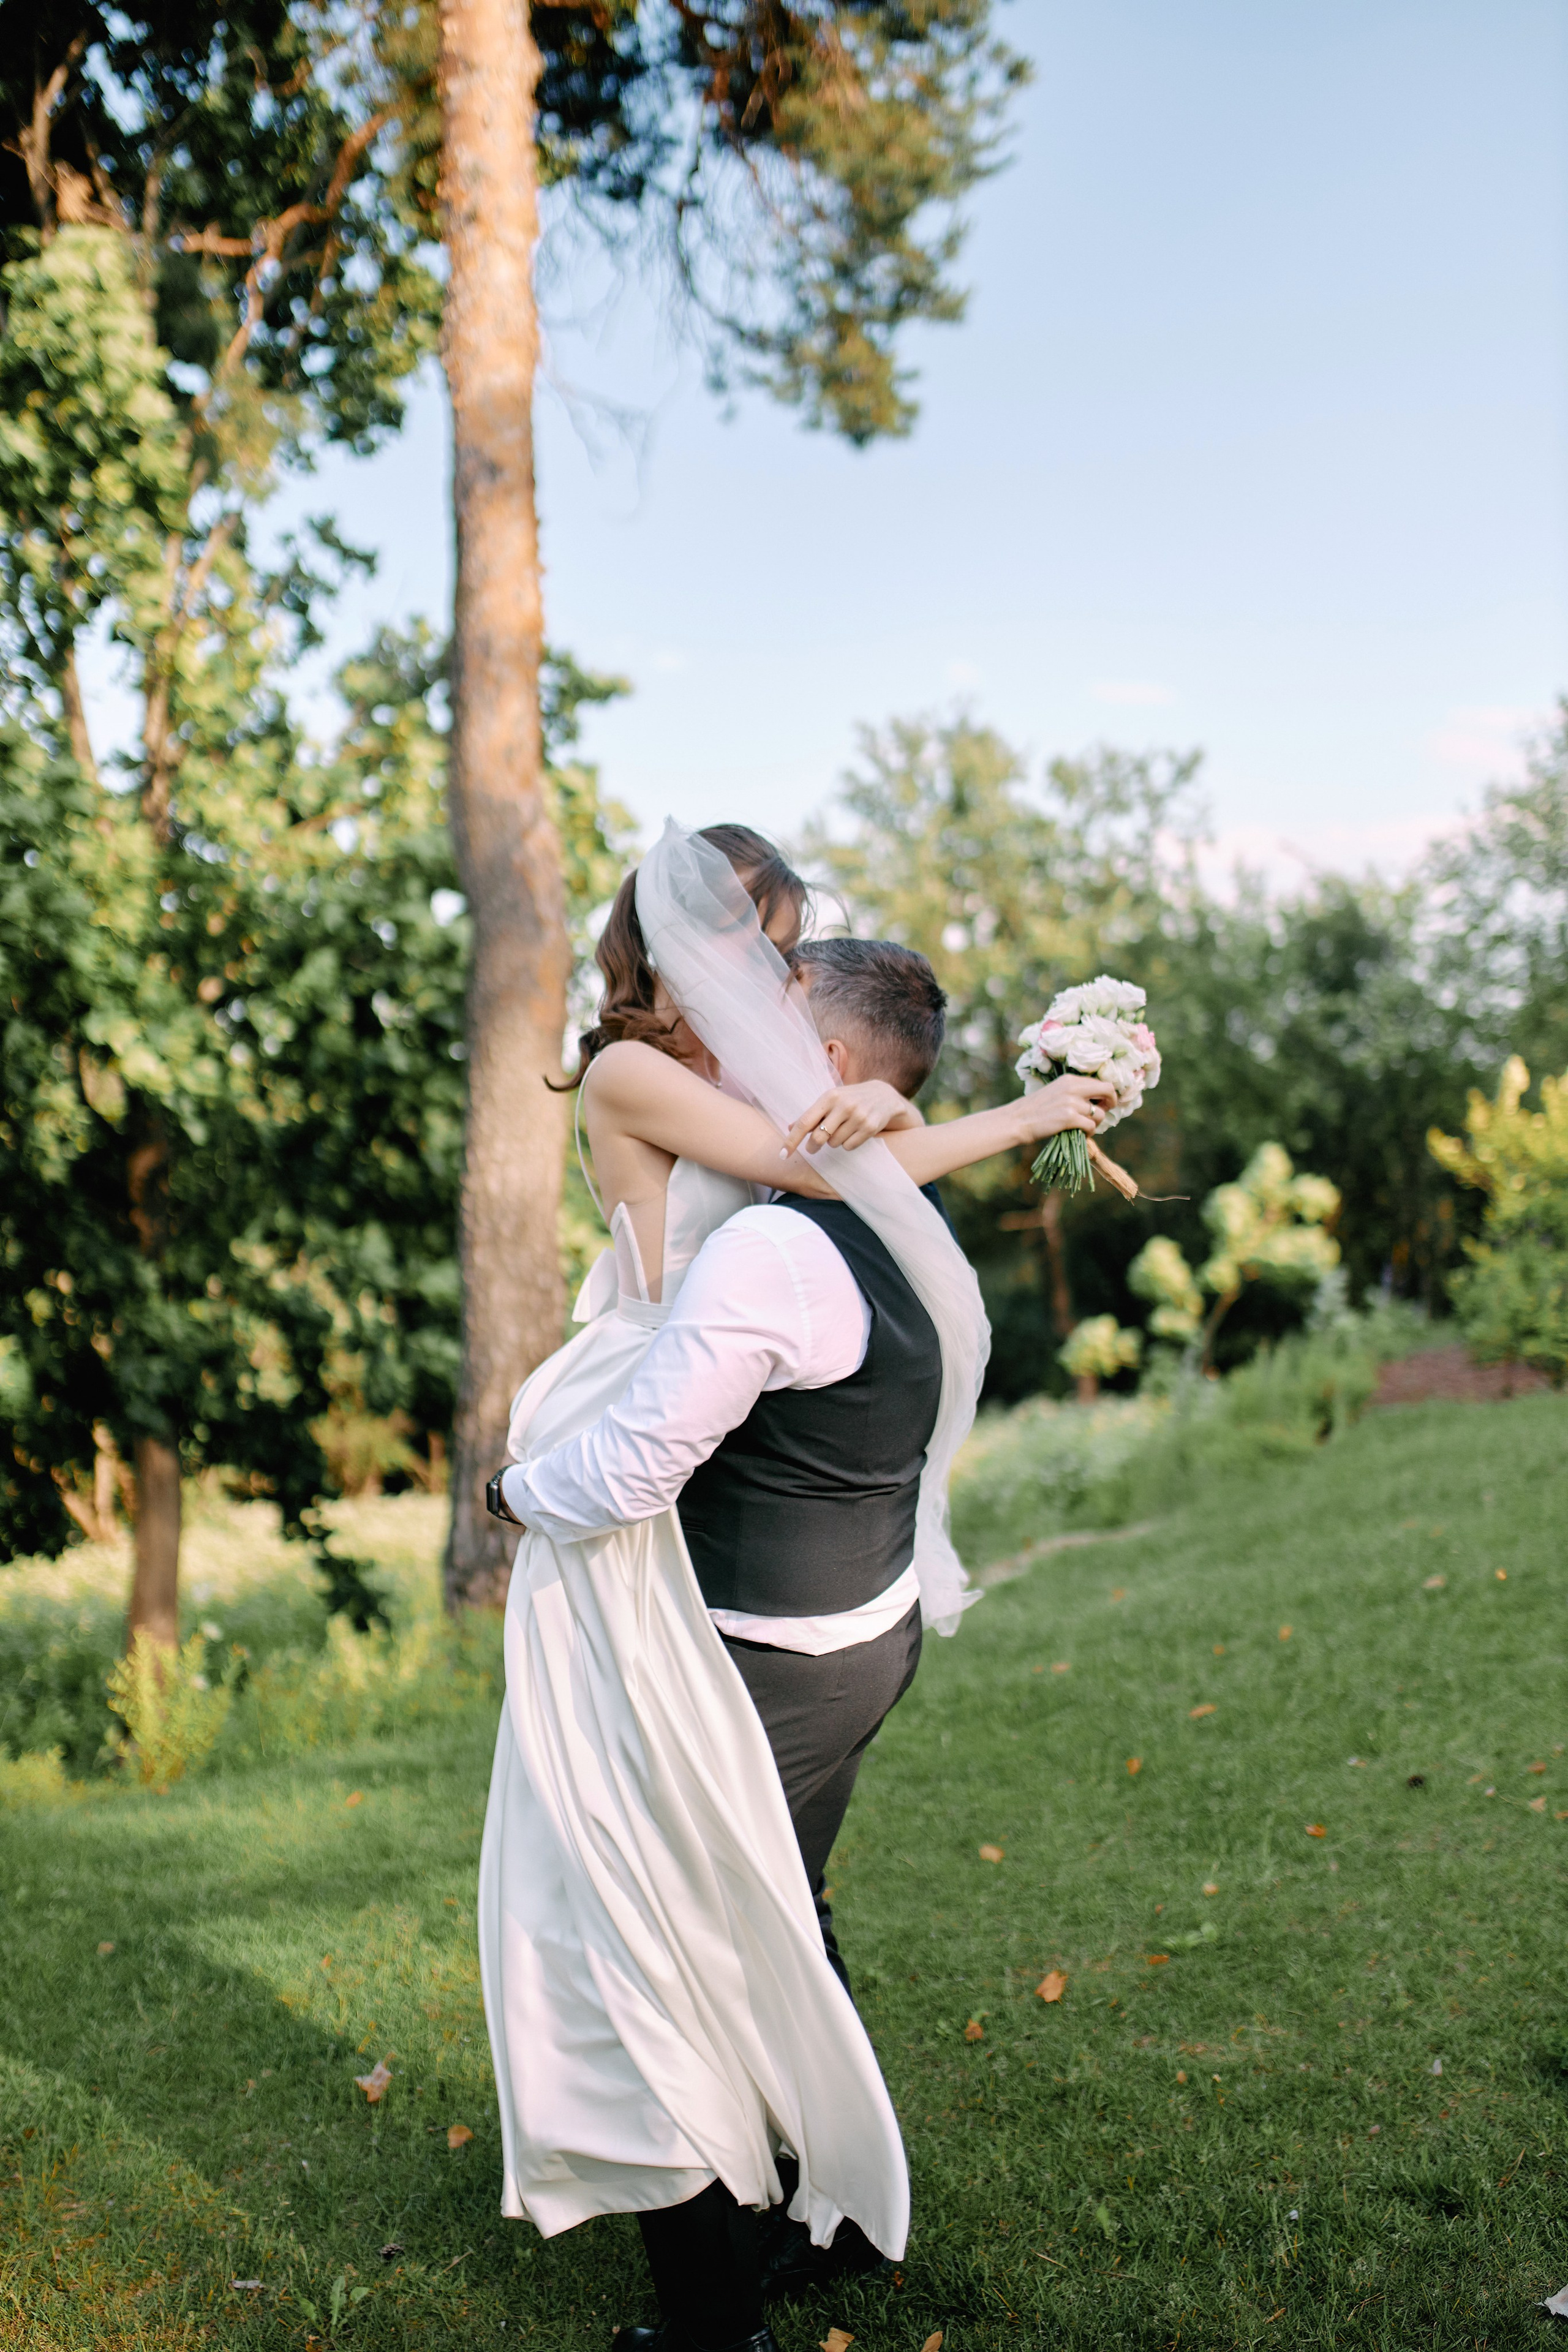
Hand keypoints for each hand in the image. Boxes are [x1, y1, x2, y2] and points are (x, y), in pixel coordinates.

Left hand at [780, 1080, 919, 1158]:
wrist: (884, 1096)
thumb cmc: (850, 1099)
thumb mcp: (830, 1100)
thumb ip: (812, 1114)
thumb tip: (789, 1128)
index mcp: (829, 1096)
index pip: (805, 1122)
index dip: (792, 1140)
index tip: (783, 1155)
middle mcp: (843, 1105)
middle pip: (819, 1138)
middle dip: (813, 1146)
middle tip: (813, 1147)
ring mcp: (858, 1116)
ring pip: (835, 1144)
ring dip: (834, 1142)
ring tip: (842, 1130)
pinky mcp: (870, 1127)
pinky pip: (849, 1147)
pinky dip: (848, 1144)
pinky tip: (854, 1133)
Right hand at [1019, 1073, 1115, 1139]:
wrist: (1017, 1120)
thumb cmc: (1036, 1109)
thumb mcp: (1056, 1092)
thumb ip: (1075, 1092)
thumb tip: (1098, 1101)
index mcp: (1070, 1079)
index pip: (1101, 1082)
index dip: (1107, 1094)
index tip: (1104, 1104)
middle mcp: (1073, 1088)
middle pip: (1108, 1091)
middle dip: (1111, 1103)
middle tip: (1103, 1113)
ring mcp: (1071, 1103)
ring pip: (1100, 1114)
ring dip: (1095, 1124)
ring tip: (1084, 1128)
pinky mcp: (1069, 1118)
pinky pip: (1091, 1127)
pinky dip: (1089, 1133)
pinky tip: (1080, 1134)